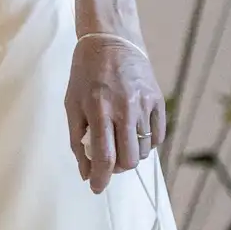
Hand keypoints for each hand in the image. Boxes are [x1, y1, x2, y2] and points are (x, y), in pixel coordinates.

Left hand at [65, 33, 165, 193]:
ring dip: (129, 155)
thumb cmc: (85, 75)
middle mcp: (125, 109)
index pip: (104, 156)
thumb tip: (85, 172)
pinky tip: (133, 134)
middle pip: (128, 159)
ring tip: (117, 142)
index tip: (96, 187)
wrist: (111, 42)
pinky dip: (145, 144)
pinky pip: (158, 137)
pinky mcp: (158, 101)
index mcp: (98, 110)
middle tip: (106, 162)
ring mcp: (145, 105)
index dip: (100, 177)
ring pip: (143, 151)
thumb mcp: (72, 104)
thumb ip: (76, 140)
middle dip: (116, 168)